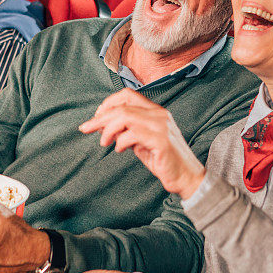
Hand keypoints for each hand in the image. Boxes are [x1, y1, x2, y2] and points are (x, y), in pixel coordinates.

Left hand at [79, 88, 205, 198]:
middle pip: (122, 106)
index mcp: (155, 111)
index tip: (97, 117)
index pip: (128, 95)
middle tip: (86, 128)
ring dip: (108, 129)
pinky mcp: (162, 141)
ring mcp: (161, 126)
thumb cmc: (163, 160)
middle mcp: (159, 114)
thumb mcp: (141, 141)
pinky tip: (119, 149)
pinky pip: (133, 134)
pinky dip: (121, 141)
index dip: (108, 103)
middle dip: (100, 117)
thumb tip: (106, 126)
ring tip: (103, 142)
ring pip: (125, 116)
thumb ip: (128, 131)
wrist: (187, 177)